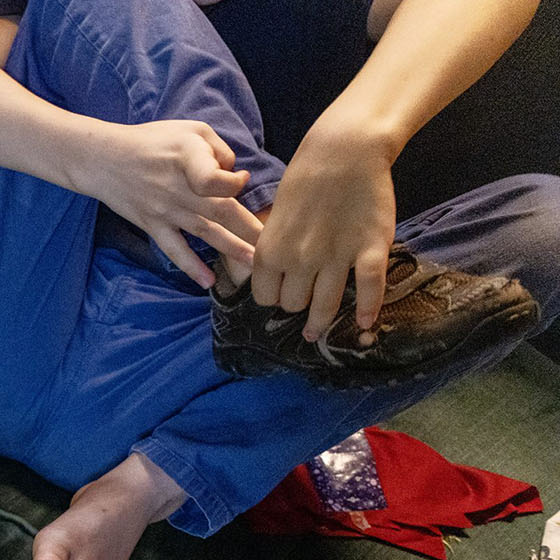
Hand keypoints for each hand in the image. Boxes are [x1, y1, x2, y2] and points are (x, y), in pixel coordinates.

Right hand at [85, 119, 263, 288]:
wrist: (104, 160)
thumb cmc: (151, 141)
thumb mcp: (189, 129)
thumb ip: (218, 148)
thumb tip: (234, 173)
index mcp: (189, 158)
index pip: (217, 178)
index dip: (235, 182)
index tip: (243, 179)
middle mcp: (178, 187)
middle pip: (221, 211)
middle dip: (250, 230)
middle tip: (274, 246)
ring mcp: (165, 210)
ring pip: (205, 232)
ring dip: (231, 249)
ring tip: (255, 265)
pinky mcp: (154, 225)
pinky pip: (174, 250)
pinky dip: (190, 267)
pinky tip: (207, 282)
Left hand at [249, 120, 397, 340]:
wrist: (344, 150)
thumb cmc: (305, 180)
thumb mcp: (274, 217)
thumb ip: (273, 250)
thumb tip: (270, 280)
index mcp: (271, 251)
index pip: (265, 297)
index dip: (273, 298)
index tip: (280, 296)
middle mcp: (300, 260)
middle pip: (294, 305)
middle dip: (296, 306)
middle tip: (303, 303)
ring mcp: (336, 256)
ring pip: (325, 305)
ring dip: (320, 323)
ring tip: (316, 332)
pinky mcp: (371, 247)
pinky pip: (369, 288)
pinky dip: (368, 308)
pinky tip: (365, 323)